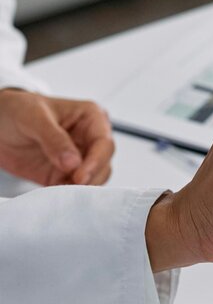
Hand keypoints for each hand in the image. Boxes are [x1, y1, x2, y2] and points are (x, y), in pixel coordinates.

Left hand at [0, 89, 114, 185]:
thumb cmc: (17, 110)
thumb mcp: (33, 117)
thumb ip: (54, 139)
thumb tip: (73, 163)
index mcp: (91, 118)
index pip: (104, 143)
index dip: (96, 161)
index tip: (79, 176)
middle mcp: (91, 138)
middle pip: (103, 164)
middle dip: (90, 177)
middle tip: (71, 186)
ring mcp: (81, 157)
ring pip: (95, 178)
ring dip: (81, 187)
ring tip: (59, 187)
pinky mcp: (67, 174)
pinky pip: (76, 188)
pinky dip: (68, 193)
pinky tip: (55, 192)